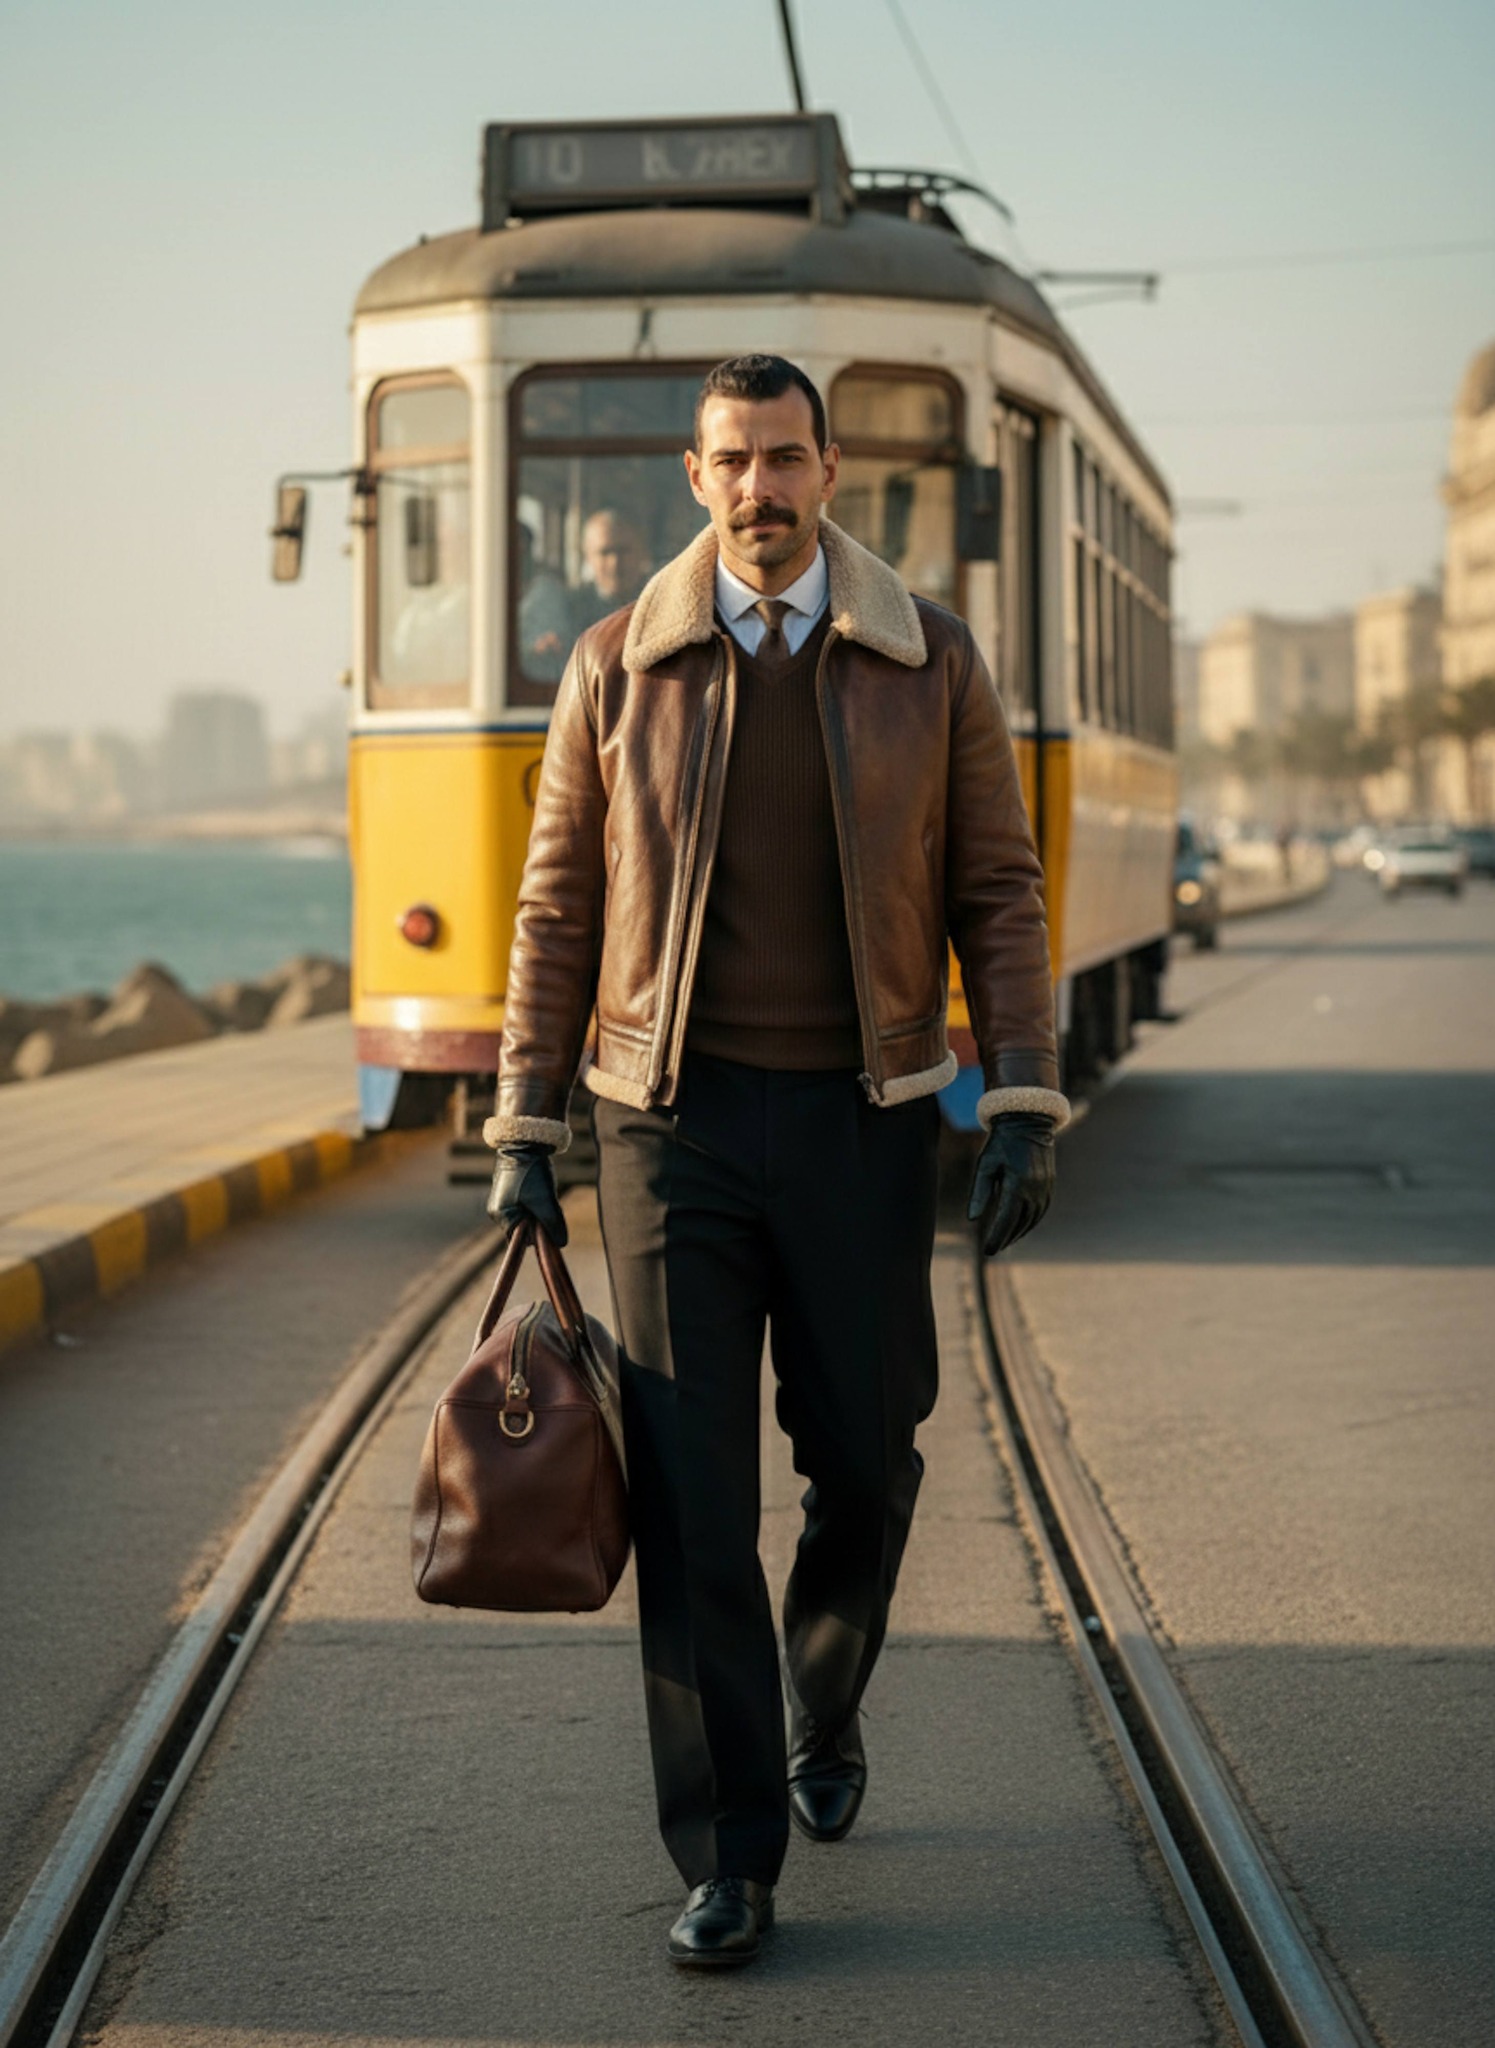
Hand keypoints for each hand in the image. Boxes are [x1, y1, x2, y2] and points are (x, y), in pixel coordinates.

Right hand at [486, 1141, 567, 1245]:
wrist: (525, 1142)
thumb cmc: (533, 1173)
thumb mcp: (546, 1201)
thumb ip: (553, 1225)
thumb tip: (562, 1244)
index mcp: (501, 1216)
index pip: (521, 1240)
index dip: (538, 1234)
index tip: (547, 1220)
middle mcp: (497, 1210)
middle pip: (524, 1228)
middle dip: (538, 1221)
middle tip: (547, 1203)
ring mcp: (501, 1199)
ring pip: (526, 1216)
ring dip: (538, 1210)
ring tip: (542, 1192)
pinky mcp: (507, 1190)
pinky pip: (524, 1205)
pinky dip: (535, 1201)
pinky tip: (539, 1187)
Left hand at [967, 1113, 1054, 1257]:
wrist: (1028, 1121)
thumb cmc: (1001, 1142)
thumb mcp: (985, 1164)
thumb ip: (979, 1193)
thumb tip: (973, 1220)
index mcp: (1018, 1183)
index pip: (1006, 1220)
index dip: (996, 1237)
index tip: (987, 1251)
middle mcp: (1035, 1189)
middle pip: (1020, 1223)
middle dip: (1006, 1239)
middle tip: (992, 1249)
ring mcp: (1046, 1188)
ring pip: (1032, 1220)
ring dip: (1018, 1233)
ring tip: (1004, 1241)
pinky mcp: (1050, 1186)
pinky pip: (1041, 1211)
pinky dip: (1029, 1223)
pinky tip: (1018, 1227)